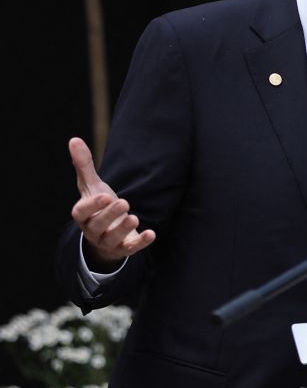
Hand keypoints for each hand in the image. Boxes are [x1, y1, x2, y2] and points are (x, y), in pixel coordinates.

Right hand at [69, 137, 155, 270]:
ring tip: (134, 217)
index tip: (104, 195)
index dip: (92, 205)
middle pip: (97, 225)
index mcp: (83, 214)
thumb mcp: (91, 186)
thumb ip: (84, 165)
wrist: (105, 232)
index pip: (82, 212)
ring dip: (122, 229)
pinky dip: (140, 242)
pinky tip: (151, 233)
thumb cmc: (97, 206)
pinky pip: (130, 249)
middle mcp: (92, 230)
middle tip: (123, 203)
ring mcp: (107, 241)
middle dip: (110, 215)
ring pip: (112, 239)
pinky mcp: (123, 248)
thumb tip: (74, 139)